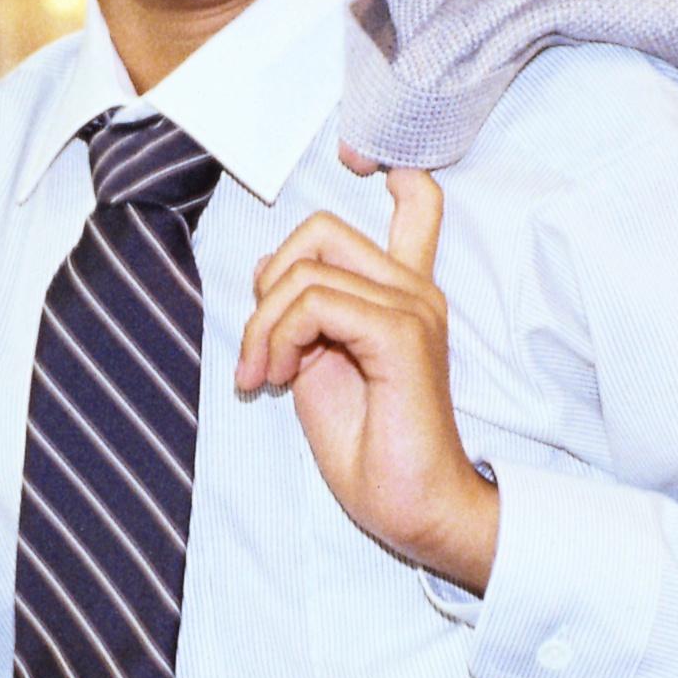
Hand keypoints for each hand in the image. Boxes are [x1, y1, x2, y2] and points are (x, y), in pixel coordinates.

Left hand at [235, 161, 499, 593]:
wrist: (412, 507)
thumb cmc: (371, 450)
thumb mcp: (318, 366)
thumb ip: (304, 313)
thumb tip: (270, 265)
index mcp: (401, 295)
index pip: (418, 203)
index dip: (391, 173)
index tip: (360, 171)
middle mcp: (413, 291)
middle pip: (321, 229)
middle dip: (268, 284)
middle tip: (259, 350)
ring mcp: (412, 308)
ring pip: (306, 269)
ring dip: (262, 325)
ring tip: (261, 375)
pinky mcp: (400, 335)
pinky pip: (315, 303)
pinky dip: (278, 337)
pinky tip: (274, 377)